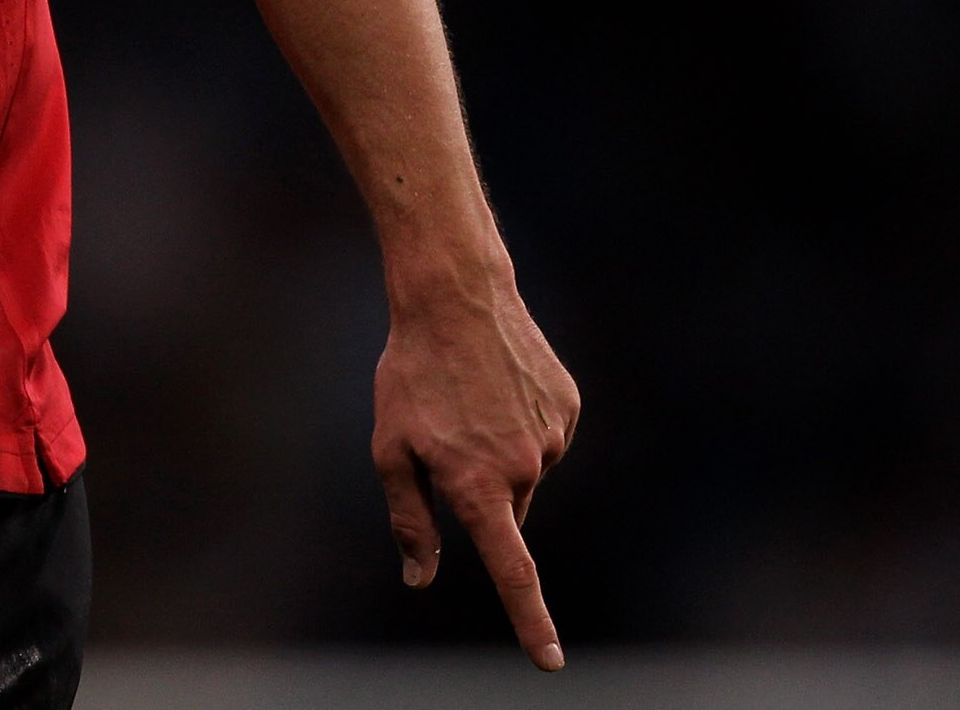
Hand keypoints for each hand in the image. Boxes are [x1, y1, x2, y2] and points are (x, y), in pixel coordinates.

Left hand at [372, 279, 581, 669]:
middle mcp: (524, 469)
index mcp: (478, 486)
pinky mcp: (568, 406)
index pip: (511, 570)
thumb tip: (420, 578)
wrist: (455, 298)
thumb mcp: (391, 448)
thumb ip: (410, 519)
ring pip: (526, 471)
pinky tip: (496, 382)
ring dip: (500, 450)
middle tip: (446, 434)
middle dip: (480, 489)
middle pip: (507, 509)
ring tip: (469, 396)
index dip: (530, 620)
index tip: (550, 661)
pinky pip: (545, 435)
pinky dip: (521, 420)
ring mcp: (552, 436)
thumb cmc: (411, 375)